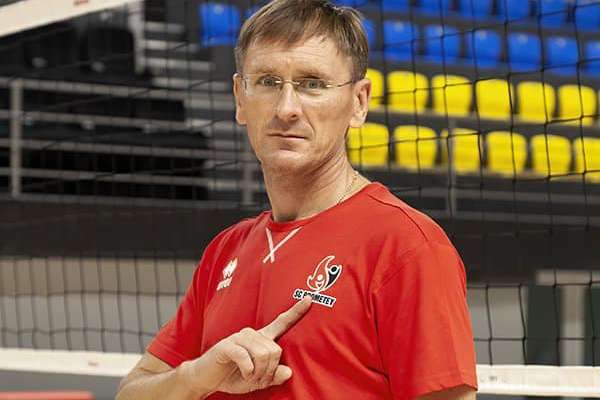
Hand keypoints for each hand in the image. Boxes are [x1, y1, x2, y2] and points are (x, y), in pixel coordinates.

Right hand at [181, 296, 311, 395]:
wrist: (206, 378)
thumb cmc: (233, 376)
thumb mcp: (257, 380)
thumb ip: (273, 376)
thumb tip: (288, 372)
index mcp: (261, 339)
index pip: (281, 323)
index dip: (296, 312)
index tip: (310, 299)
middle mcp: (252, 334)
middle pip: (275, 351)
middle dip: (269, 371)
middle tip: (257, 379)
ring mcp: (239, 337)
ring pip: (263, 354)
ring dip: (258, 373)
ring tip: (249, 377)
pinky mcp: (228, 345)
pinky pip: (246, 358)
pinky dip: (247, 371)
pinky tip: (243, 374)